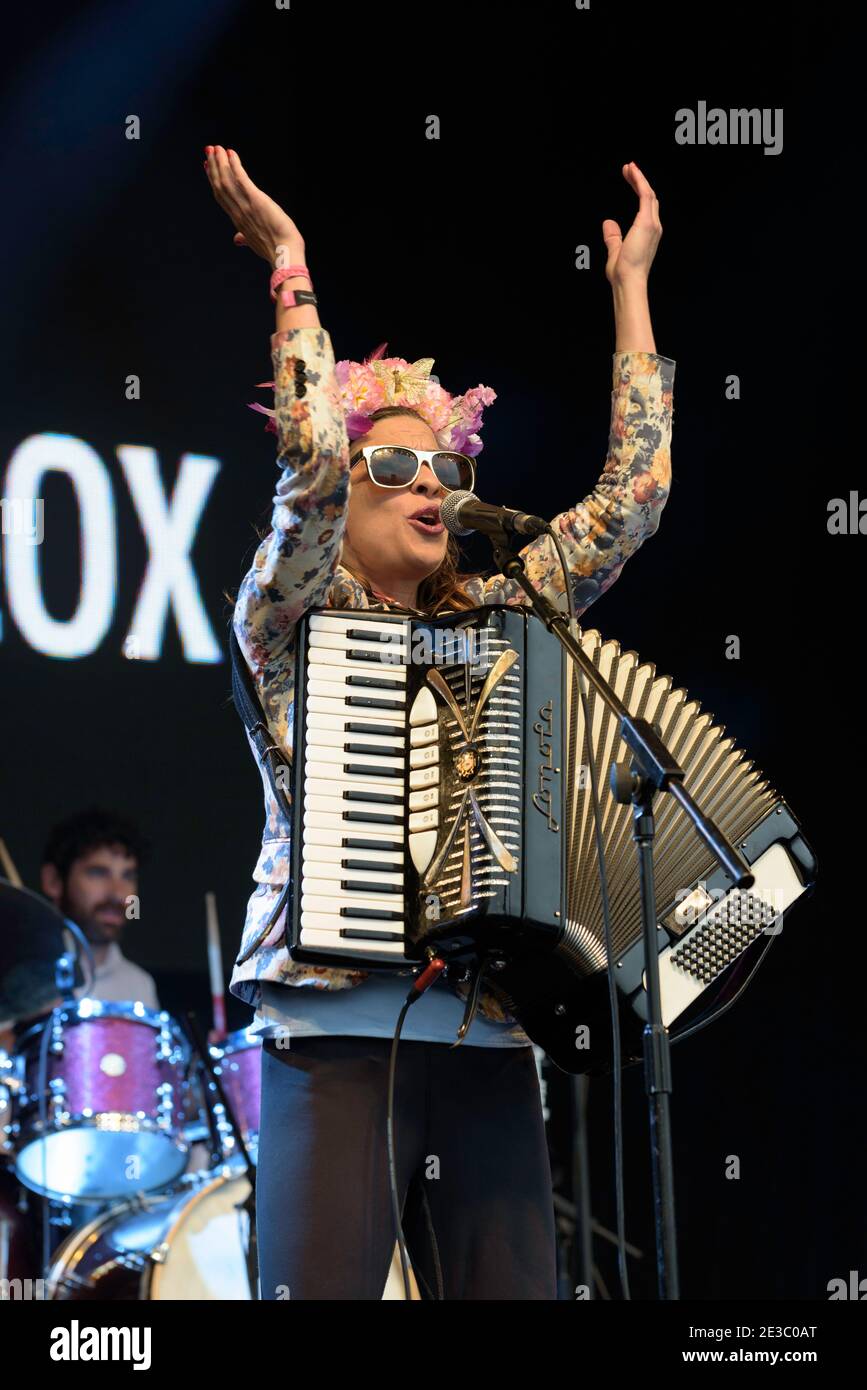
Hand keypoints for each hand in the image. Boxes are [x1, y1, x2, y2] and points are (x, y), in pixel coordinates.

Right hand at [203, 145, 304, 264]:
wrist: (285, 254)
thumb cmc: (275, 249)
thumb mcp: (254, 242)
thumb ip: (244, 238)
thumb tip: (237, 240)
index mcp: (237, 220)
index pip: (221, 196)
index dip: (212, 179)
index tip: (206, 165)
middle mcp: (238, 212)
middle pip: (220, 185)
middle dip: (213, 166)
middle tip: (209, 149)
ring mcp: (245, 206)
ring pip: (226, 180)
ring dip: (220, 162)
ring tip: (216, 147)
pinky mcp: (256, 200)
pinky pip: (242, 179)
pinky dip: (235, 165)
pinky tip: (231, 153)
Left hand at [602, 161, 661, 285]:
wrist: (628, 281)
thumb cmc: (623, 273)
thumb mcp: (615, 251)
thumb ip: (613, 237)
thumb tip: (608, 223)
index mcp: (648, 234)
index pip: (646, 207)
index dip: (639, 191)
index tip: (630, 179)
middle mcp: (654, 227)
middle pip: (649, 197)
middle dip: (639, 182)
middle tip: (628, 169)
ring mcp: (652, 224)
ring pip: (648, 193)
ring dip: (639, 178)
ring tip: (629, 167)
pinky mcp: (647, 221)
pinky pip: (645, 195)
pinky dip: (639, 181)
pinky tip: (632, 171)